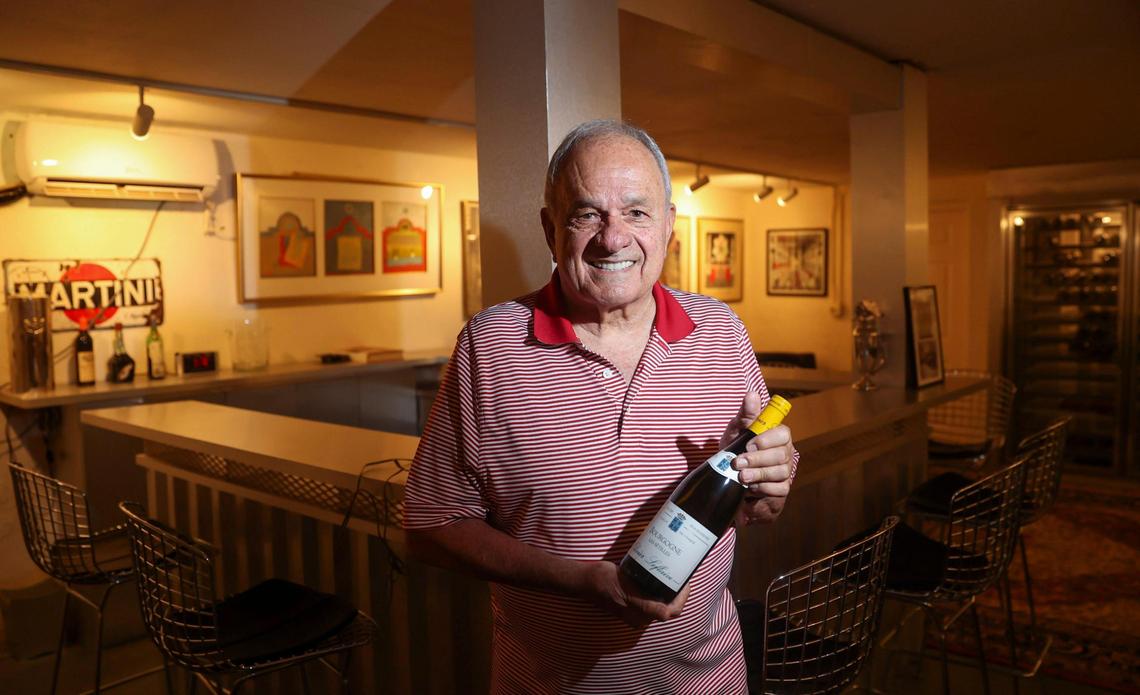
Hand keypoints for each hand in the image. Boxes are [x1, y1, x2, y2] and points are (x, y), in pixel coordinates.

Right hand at [584, 561, 689, 626]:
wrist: (586, 581)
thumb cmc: (605, 580)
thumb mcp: (626, 585)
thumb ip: (644, 599)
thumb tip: (669, 600)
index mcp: (639, 613)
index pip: (670, 612)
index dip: (682, 599)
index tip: (685, 582)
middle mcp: (638, 618)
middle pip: (668, 609)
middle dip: (678, 594)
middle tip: (681, 575)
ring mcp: (634, 614)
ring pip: (660, 606)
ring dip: (668, 593)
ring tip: (672, 575)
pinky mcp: (631, 608)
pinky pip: (651, 603)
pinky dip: (658, 593)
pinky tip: (659, 579)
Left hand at [721, 392, 795, 525]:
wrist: (731, 475)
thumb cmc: (737, 448)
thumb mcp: (737, 430)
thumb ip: (746, 415)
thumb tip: (752, 395)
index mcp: (778, 435)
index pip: (783, 434)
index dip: (767, 439)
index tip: (748, 444)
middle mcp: (785, 452)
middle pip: (781, 455)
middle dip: (757, 459)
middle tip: (738, 463)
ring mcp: (786, 471)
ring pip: (781, 472)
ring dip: (759, 475)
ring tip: (741, 476)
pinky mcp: (782, 488)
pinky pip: (780, 489)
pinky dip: (764, 488)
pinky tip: (750, 487)